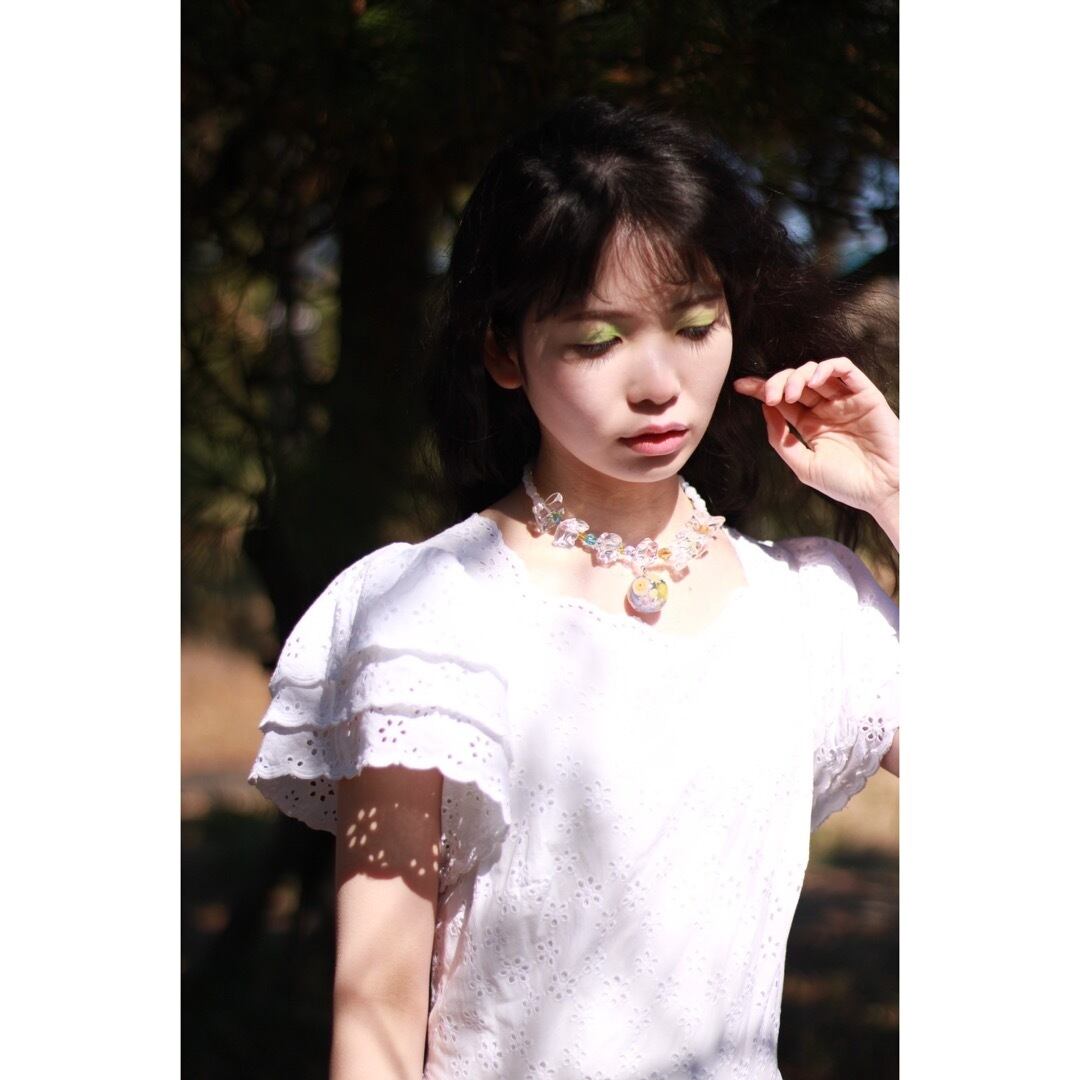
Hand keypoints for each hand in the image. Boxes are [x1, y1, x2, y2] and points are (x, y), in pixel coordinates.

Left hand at [732, 357, 898, 521]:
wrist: (883, 491)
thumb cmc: (846, 484)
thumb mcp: (803, 465)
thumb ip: (781, 439)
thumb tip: (765, 410)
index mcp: (810, 425)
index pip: (782, 399)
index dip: (761, 389)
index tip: (740, 386)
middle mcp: (826, 409)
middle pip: (795, 382)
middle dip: (777, 382)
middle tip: (770, 396)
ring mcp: (846, 401)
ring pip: (816, 371)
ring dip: (798, 376)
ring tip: (791, 395)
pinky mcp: (866, 395)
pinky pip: (846, 369)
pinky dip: (826, 368)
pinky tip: (813, 380)